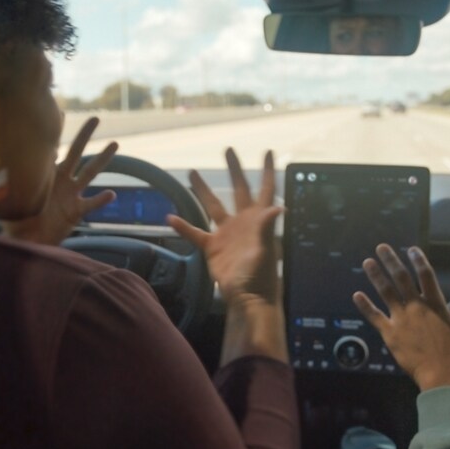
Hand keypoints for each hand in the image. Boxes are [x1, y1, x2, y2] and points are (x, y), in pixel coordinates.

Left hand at [4, 117, 116, 244]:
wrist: (29, 242)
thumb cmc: (16, 223)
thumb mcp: (6, 201)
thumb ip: (1, 187)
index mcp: (44, 175)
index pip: (49, 149)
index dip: (55, 131)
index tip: (61, 111)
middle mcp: (61, 180)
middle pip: (76, 153)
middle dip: (85, 135)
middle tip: (95, 118)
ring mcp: (71, 194)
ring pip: (90, 173)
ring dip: (102, 158)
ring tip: (114, 144)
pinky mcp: (77, 211)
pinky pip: (92, 203)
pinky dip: (101, 199)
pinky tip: (111, 194)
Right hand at [167, 148, 285, 364]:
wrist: (247, 299)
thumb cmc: (261, 276)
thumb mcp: (265, 250)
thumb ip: (267, 227)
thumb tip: (280, 205)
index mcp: (259, 219)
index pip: (265, 188)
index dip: (268, 170)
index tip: (268, 150)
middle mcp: (243, 221)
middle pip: (238, 189)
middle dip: (234, 169)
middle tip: (228, 149)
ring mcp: (227, 233)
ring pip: (213, 205)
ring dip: (202, 189)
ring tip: (191, 171)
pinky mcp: (212, 248)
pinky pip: (195, 233)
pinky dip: (183, 226)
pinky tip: (170, 217)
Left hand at [353, 244, 449, 390]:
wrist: (441, 373)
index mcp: (435, 303)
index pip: (426, 275)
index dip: (418, 260)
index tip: (411, 249)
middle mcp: (416, 306)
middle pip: (402, 278)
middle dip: (391, 261)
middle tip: (381, 247)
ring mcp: (401, 319)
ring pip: (386, 292)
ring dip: (376, 276)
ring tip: (367, 262)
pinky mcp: (390, 333)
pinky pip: (375, 317)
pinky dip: (365, 306)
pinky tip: (356, 295)